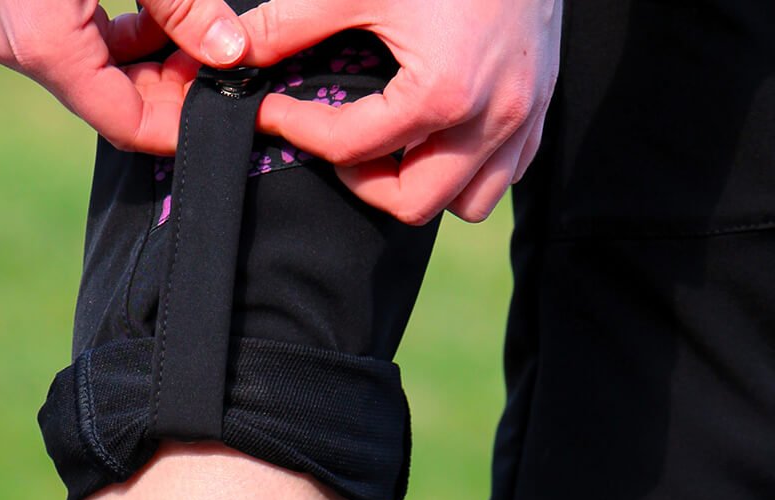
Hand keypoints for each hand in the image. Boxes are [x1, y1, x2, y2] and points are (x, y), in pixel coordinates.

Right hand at [0, 0, 247, 152]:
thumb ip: (184, 4)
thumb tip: (230, 51)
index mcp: (46, 44)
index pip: (127, 123)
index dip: (184, 126)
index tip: (232, 112)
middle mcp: (23, 45)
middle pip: (116, 100)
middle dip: (175, 89)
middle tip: (228, 69)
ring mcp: (15, 25)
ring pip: (102, 70)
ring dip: (156, 60)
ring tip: (207, 36)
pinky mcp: (20, 3)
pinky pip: (83, 38)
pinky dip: (129, 33)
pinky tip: (168, 14)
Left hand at [241, 0, 561, 224]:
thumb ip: (291, 21)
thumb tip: (232, 52)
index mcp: (444, 92)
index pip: (353, 147)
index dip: (299, 131)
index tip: (270, 112)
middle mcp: (491, 119)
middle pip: (412, 203)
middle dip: (363, 181)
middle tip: (333, 140)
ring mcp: (523, 119)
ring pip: (465, 202)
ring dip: (422, 185)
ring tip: (388, 147)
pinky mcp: (542, 108)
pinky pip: (504, 174)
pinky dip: (467, 169)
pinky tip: (437, 135)